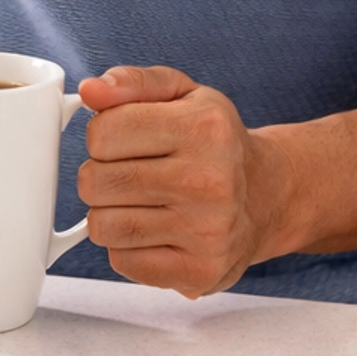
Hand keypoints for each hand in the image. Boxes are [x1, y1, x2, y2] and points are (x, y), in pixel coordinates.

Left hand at [77, 66, 287, 296]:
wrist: (265, 197)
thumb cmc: (214, 143)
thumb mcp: (182, 94)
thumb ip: (132, 83)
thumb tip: (91, 90)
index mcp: (204, 128)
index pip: (103, 132)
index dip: (101, 135)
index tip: (121, 138)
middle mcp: (209, 181)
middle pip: (96, 182)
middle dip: (100, 175)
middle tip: (128, 172)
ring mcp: (205, 232)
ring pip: (103, 226)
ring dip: (109, 213)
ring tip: (140, 202)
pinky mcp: (197, 271)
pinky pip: (122, 261)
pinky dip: (127, 247)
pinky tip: (154, 230)